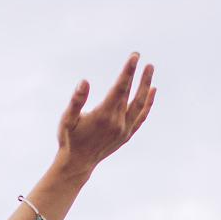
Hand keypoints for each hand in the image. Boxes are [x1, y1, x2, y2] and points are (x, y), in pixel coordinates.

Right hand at [56, 51, 155, 173]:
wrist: (78, 163)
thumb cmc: (70, 139)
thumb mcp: (67, 120)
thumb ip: (76, 101)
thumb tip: (84, 82)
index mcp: (103, 115)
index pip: (120, 88)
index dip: (128, 71)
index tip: (134, 56)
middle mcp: (117, 122)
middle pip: (131, 93)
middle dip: (136, 74)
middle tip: (139, 55)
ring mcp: (124, 130)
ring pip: (139, 104)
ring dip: (146, 86)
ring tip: (150, 68)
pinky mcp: (126, 135)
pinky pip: (141, 117)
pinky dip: (148, 104)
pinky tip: (152, 90)